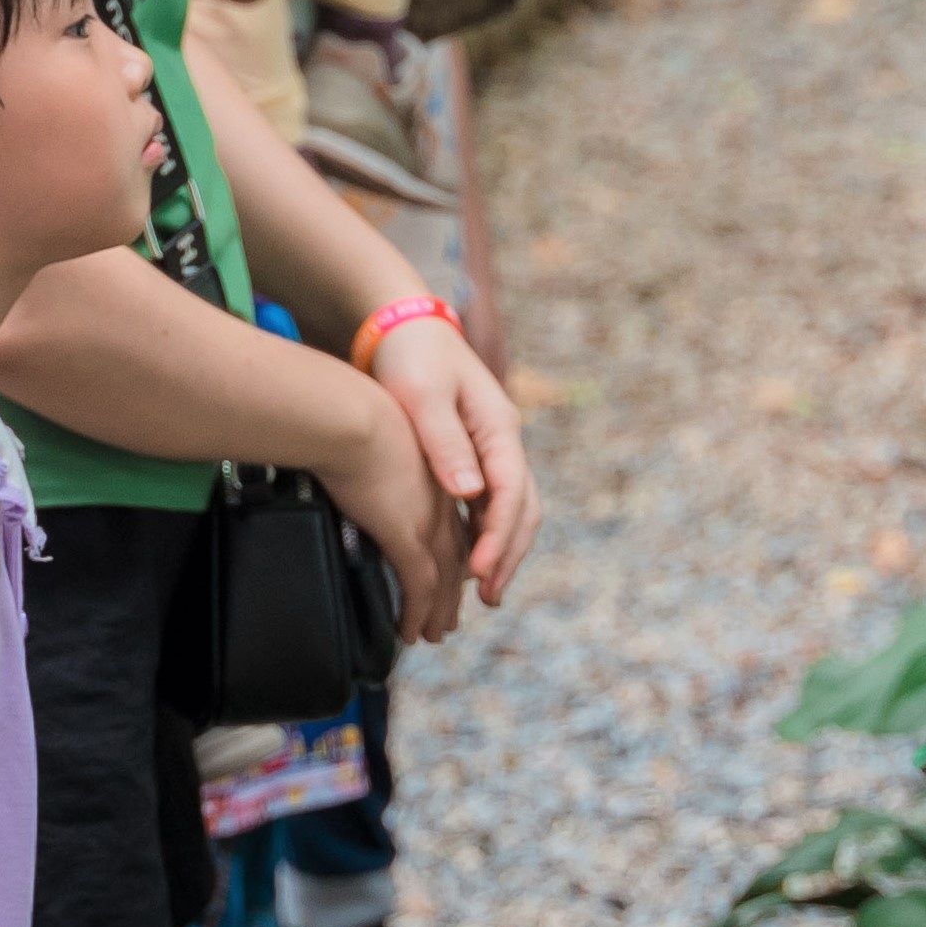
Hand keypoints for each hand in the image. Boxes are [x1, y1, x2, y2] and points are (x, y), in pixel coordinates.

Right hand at [314, 381, 475, 645]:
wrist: (349, 416)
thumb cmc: (350, 417)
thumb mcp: (376, 437)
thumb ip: (380, 464)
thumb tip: (364, 479)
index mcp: (439, 473)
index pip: (456, 522)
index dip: (458, 552)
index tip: (455, 574)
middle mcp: (443, 500)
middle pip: (458, 556)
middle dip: (454, 592)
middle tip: (448, 618)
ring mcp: (430, 519)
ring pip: (445, 580)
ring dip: (439, 612)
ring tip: (432, 634)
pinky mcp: (409, 536)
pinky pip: (419, 588)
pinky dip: (416, 615)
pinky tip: (408, 633)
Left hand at [368, 310, 538, 603]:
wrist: (403, 328)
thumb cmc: (411, 358)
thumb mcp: (423, 397)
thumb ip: (446, 443)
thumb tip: (469, 493)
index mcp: (499, 426)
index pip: (511, 493)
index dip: (498, 537)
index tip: (477, 572)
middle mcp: (503, 440)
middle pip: (522, 508)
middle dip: (508, 555)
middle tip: (488, 598)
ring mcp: (491, 448)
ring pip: (510, 509)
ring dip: (500, 550)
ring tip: (482, 590)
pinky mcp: (472, 455)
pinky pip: (489, 503)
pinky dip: (484, 534)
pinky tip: (465, 560)